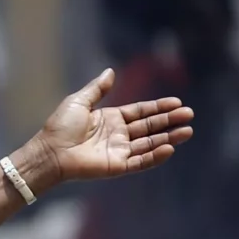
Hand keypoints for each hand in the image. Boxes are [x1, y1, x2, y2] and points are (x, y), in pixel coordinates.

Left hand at [27, 68, 193, 187]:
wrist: (50, 151)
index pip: (141, 112)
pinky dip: (155, 156)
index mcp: (111, 119)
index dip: (159, 108)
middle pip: (150, 127)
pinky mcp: (117, 166)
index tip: (177, 103)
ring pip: (149, 144)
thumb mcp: (79, 101)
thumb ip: (97, 89)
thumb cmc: (60, 126)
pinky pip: (140, 161)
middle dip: (170, 121)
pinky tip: (169, 148)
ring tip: (187, 131)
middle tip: (189, 115)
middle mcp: (118, 135)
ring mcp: (119, 151)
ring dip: (169, 138)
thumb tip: (111, 71)